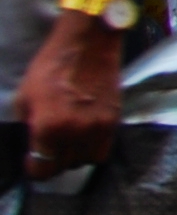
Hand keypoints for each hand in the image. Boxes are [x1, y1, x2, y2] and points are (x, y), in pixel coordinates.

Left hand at [18, 9, 122, 175]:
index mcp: (48, 128)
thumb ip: (29, 126)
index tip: (33, 160)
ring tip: (69, 143)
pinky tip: (85, 135)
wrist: (88, 45)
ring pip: (86, 161)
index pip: (42, 169)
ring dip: (75, 156)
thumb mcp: (24, 98)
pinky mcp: (114, 121)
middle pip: (64, 168)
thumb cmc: (50, 68)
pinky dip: (92, 148)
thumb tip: (35, 142)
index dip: (34, 168)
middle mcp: (75, 133)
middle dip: (54, 162)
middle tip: (49, 148)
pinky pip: (104, 149)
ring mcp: (98, 128)